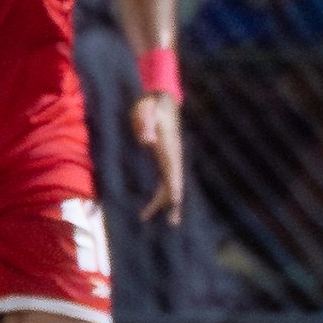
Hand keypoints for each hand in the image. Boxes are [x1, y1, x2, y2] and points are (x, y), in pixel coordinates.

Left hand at [134, 92, 183, 224]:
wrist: (161, 99)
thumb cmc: (151, 104)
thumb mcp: (145, 109)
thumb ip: (144, 123)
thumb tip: (146, 141)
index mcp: (168, 146)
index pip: (173, 170)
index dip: (175, 186)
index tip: (177, 201)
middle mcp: (173, 155)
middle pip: (174, 182)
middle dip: (173, 202)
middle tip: (173, 223)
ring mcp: (171, 157)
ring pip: (170, 184)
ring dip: (166, 202)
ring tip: (164, 221)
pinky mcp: (165, 158)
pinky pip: (166, 179)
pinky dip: (164, 193)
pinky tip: (159, 205)